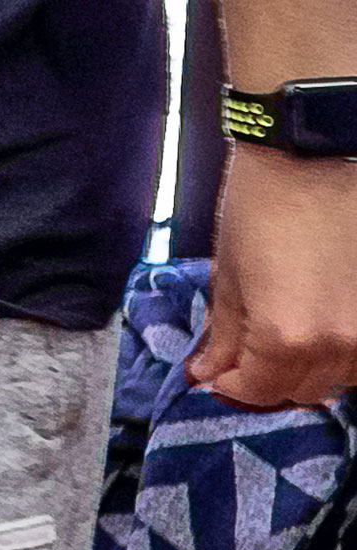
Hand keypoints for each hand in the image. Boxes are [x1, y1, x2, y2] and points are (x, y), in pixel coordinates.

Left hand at [194, 143, 356, 408]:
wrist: (316, 158)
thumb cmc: (263, 208)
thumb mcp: (228, 274)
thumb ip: (222, 335)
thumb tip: (207, 374)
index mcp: (288, 336)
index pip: (259, 391)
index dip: (231, 385)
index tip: (215, 375)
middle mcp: (340, 343)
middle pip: (303, 391)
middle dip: (268, 380)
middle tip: (244, 358)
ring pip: (341, 377)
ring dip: (311, 368)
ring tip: (286, 337)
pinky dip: (342, 351)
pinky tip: (321, 326)